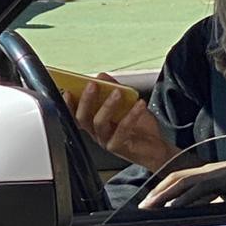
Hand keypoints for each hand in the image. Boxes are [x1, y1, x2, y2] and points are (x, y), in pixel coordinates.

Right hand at [64, 76, 179, 171]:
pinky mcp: (119, 147)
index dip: (69, 104)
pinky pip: (122, 129)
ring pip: (99, 123)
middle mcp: (97, 133)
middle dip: (86, 100)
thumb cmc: (140, 128)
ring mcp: (106, 141)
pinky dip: (131, 114)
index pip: (76, 114)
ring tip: (117, 92)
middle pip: (83, 118)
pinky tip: (139, 104)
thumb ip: (114, 89)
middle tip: (93, 85)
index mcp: (95, 123)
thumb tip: (102, 76)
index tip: (69, 90)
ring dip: (107, 105)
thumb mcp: (127, 104)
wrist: (156, 149)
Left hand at [139, 156, 225, 208]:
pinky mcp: (222, 179)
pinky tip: (172, 208)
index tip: (150, 202)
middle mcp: (207, 171)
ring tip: (150, 208)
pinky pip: (197, 190)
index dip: (163, 189)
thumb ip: (218, 200)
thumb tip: (208, 211)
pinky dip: (182, 199)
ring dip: (164, 196)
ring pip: (181, 183)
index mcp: (209, 173)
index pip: (180, 179)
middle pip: (174, 179)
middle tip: (142, 207)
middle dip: (157, 193)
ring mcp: (214, 173)